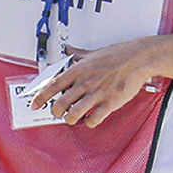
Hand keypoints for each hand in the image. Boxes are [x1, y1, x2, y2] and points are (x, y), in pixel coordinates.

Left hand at [29, 39, 155, 127]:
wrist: (138, 59)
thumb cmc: (117, 55)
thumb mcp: (93, 53)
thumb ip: (78, 54)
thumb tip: (69, 49)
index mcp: (78, 70)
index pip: (53, 85)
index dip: (41, 97)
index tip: (34, 104)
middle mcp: (85, 83)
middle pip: (60, 104)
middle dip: (56, 112)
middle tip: (59, 112)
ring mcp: (97, 93)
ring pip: (73, 115)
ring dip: (71, 119)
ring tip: (74, 117)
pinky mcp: (110, 103)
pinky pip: (93, 119)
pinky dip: (89, 122)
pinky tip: (91, 118)